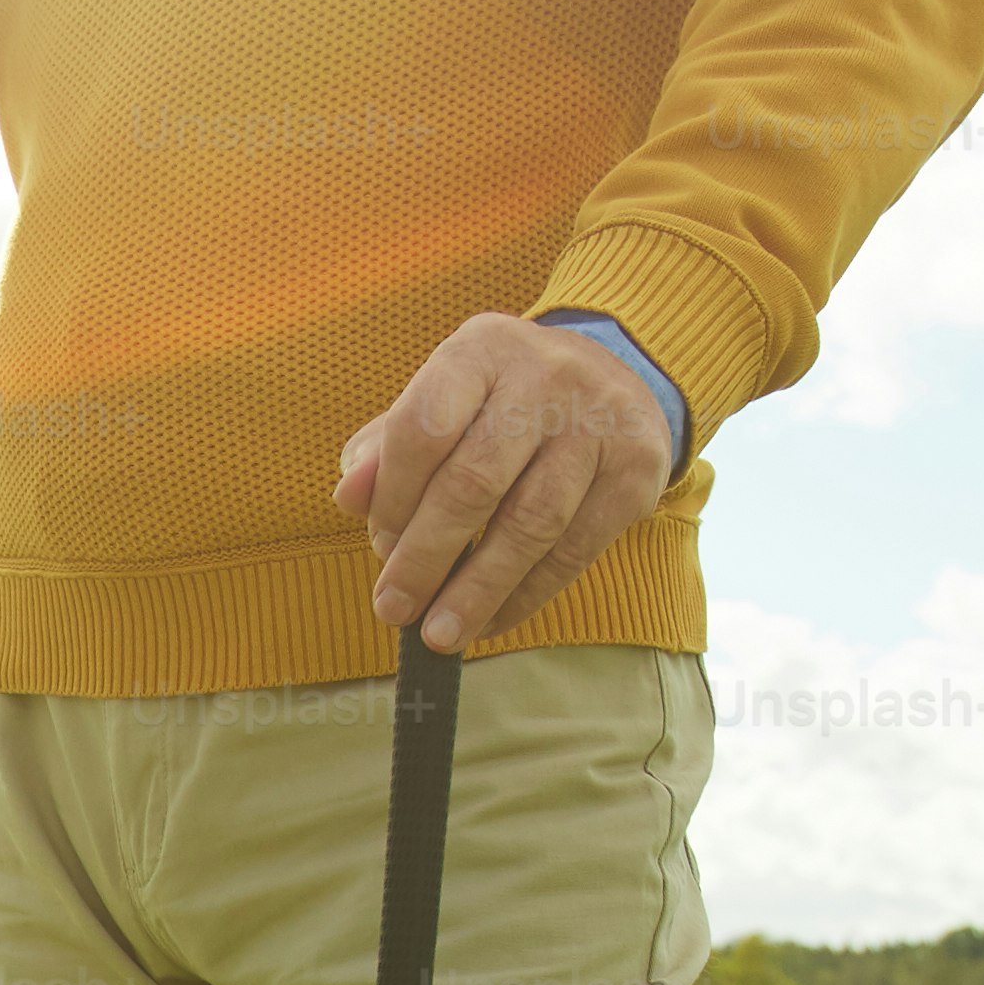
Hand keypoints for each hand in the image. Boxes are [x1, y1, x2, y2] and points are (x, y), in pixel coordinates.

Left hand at [334, 313, 680, 651]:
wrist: (614, 376)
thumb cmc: (501, 402)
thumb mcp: (442, 402)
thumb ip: (387, 449)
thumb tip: (348, 498)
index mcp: (481, 350)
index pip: (423, 428)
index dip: (394, 499)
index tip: (378, 548)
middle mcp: (544, 376)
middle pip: (474, 481)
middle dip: (426, 558)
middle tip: (394, 609)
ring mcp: (598, 423)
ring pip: (530, 523)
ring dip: (477, 590)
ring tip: (440, 634)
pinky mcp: (636, 470)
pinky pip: (575, 549)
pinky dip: (527, 594)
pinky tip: (492, 619)